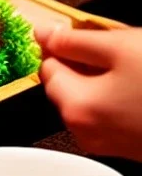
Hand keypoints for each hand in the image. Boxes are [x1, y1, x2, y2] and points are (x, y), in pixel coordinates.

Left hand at [37, 25, 141, 161]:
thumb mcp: (120, 48)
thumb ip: (75, 41)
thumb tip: (42, 33)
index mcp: (75, 106)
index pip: (47, 67)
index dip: (61, 44)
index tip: (78, 29)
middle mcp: (83, 130)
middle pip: (65, 85)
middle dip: (82, 61)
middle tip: (113, 43)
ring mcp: (106, 142)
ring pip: (88, 98)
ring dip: (100, 77)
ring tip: (131, 61)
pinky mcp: (127, 146)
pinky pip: (107, 112)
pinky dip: (115, 94)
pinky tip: (137, 80)